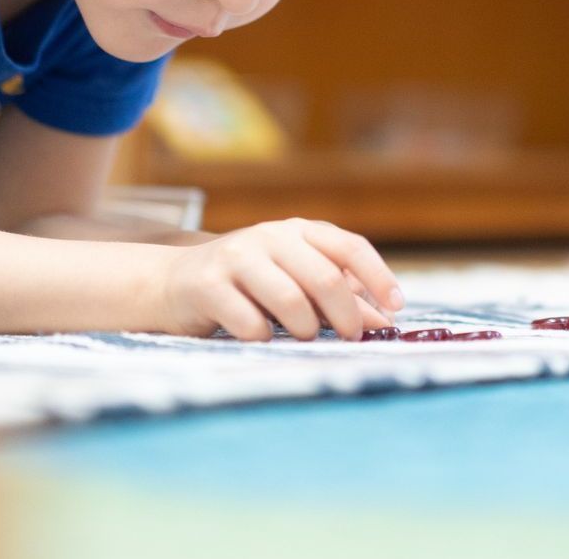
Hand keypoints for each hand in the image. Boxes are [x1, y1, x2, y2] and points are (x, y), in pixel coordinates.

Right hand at [154, 218, 405, 340]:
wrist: (171, 283)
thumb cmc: (246, 287)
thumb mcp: (294, 283)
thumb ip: (338, 298)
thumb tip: (385, 322)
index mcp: (297, 231)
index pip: (349, 246)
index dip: (378, 277)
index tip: (396, 308)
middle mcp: (269, 236)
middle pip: (324, 277)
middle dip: (344, 315)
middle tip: (350, 338)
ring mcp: (236, 257)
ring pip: (290, 300)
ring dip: (305, 329)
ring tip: (303, 337)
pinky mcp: (208, 284)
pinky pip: (250, 321)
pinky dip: (263, 337)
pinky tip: (260, 336)